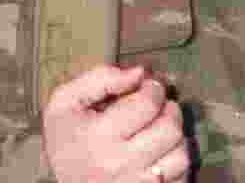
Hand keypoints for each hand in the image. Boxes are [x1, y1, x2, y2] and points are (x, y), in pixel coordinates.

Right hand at [42, 65, 188, 182]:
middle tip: (159, 104)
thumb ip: (98, 79)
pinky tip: (160, 152)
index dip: (153, 87)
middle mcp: (122, 162)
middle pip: (169, 129)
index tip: (149, 85)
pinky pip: (181, 178)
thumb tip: (138, 72)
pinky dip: (175, 161)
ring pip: (180, 155)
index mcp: (99, 134)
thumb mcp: (64, 102)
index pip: (146, 104)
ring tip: (160, 128)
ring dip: (175, 136)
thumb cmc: (63, 140)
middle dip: (169, 109)